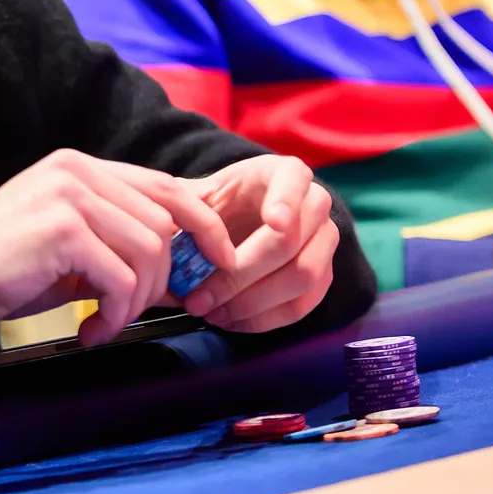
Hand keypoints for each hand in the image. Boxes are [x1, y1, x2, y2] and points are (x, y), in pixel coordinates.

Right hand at [0, 149, 236, 345]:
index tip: (219, 262)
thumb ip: (119, 239)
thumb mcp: (72, 246)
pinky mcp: (63, 229)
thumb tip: (184, 270)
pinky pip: (120, 277)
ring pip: (149, 251)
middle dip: (162, 279)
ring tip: (104, 323)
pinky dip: (115, 315)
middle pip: (163, 223)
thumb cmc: (9, 270)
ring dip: (135, 302)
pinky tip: (89, 329)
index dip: (202, 224)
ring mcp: (69, 196)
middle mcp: (77, 171)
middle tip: (134, 313)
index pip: (164, 185)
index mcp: (80, 167)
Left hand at [179, 155, 337, 333]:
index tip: (274, 222)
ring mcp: (324, 241)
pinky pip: (302, 305)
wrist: (239, 221)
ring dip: (252, 302)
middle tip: (204, 295)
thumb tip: (168, 230)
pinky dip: (264, 319)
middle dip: (242, 274)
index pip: (294, 180)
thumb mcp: (200, 194)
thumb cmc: (219, 203)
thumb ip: (188, 206)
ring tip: (211, 312)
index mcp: (285, 173)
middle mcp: (315, 204)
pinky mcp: (323, 276)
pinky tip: (230, 320)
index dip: (286, 202)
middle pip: (289, 242)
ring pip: (301, 277)